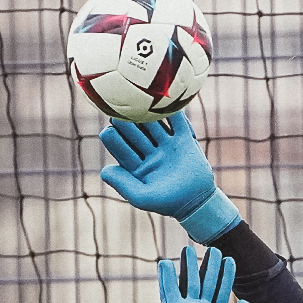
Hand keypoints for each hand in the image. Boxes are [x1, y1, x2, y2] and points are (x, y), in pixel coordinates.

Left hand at [99, 113, 240, 243]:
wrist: (197, 202)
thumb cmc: (167, 203)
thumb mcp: (142, 198)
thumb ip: (123, 185)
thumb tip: (104, 170)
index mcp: (136, 165)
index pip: (121, 147)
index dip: (113, 138)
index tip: (108, 131)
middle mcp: (149, 152)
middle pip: (136, 132)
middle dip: (127, 121)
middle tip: (120, 109)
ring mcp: (166, 145)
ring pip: (154, 125)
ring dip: (146, 113)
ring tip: (138, 100)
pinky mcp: (184, 141)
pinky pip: (178, 122)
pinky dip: (173, 111)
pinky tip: (165, 99)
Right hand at [151, 247, 255, 302]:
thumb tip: (248, 302)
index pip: (222, 289)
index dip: (227, 274)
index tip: (230, 259)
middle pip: (207, 281)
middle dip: (211, 265)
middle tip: (214, 248)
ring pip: (190, 282)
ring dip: (190, 266)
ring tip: (189, 248)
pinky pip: (170, 291)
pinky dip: (166, 277)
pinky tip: (165, 263)